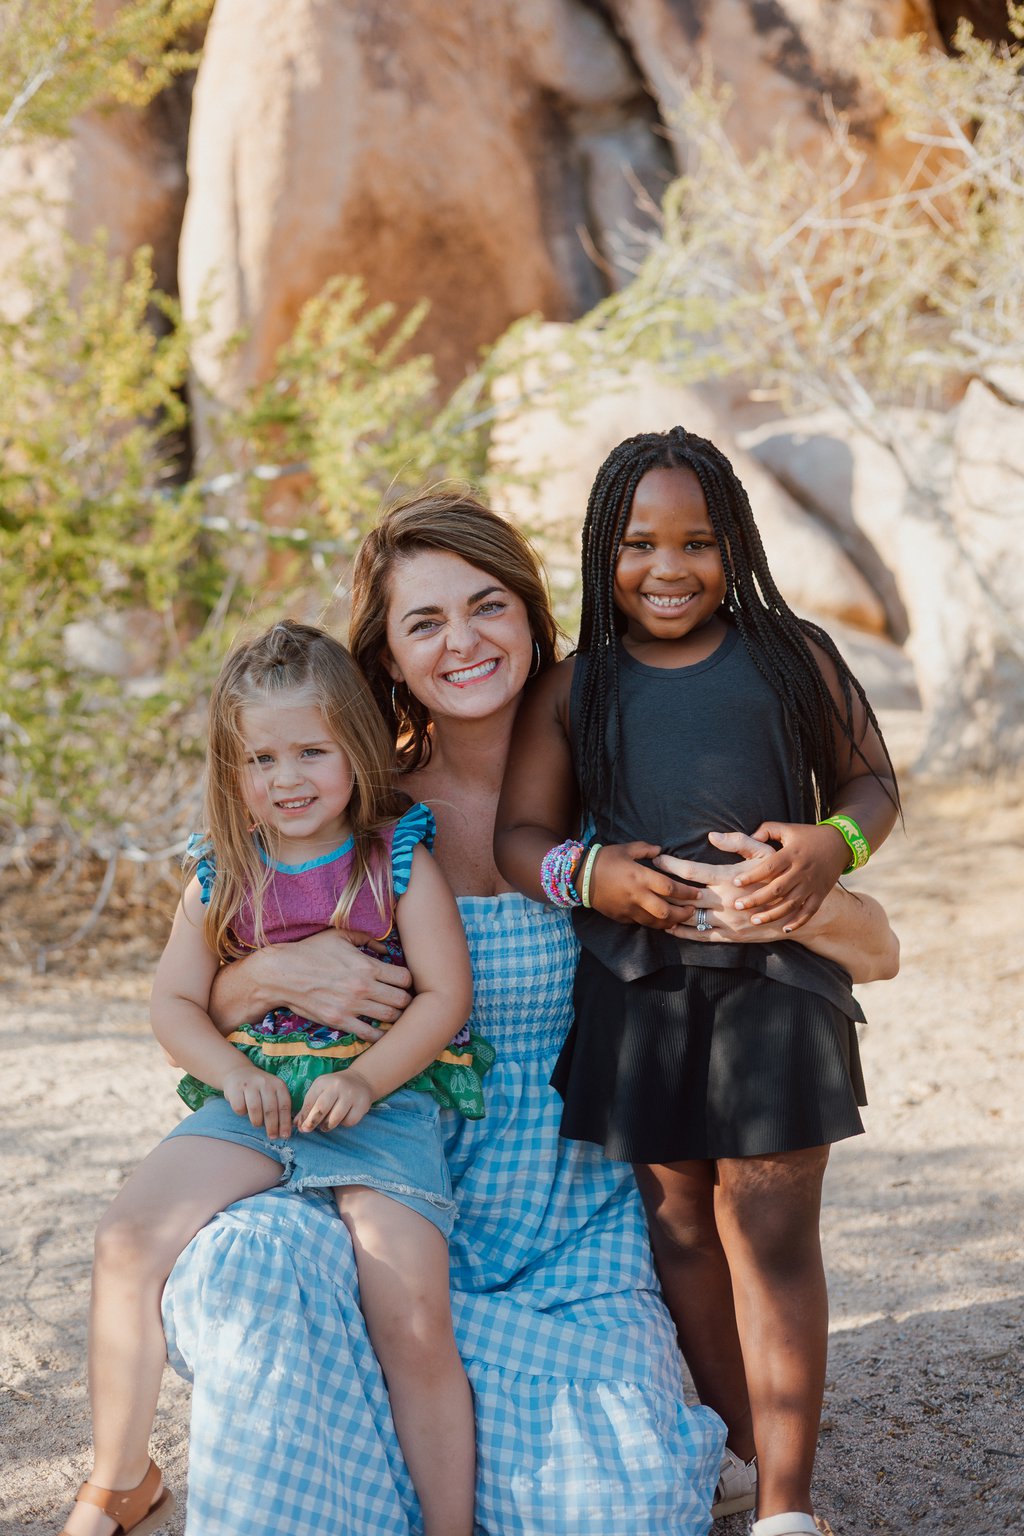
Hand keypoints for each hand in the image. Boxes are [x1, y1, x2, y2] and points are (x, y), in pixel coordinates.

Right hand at [222, 1062, 292, 1138]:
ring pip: (255, 1109)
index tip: (285, 1135)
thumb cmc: (259, 1088)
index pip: (284, 1106)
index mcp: (278, 1084)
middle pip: (270, 1109)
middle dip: (272, 1126)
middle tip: (272, 1137)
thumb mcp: (273, 1092)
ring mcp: (249, 1085)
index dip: (285, 1122)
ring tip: (257, 1124)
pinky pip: (240, 1108)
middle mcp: (265, 1083)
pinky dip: (242, 1113)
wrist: (238, 1072)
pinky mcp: (235, 1089)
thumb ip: (279, 1106)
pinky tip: (244, 1110)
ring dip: (257, 1121)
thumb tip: (285, 1130)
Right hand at [251, 928, 412, 1039]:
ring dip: (396, 1017)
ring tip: (393, 1014)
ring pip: (390, 1018)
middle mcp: (362, 987)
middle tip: (402, 1000)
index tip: (402, 982)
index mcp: (366, 965)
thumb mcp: (339, 935)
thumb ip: (366, 938)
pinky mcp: (339, 1021)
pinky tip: (379, 1030)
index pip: (405, 978)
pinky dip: (379, 1034)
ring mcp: (351, 1006)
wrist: (282, 974)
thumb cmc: (311, 951)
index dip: (408, 981)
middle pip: (403, 1000)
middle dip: (406, 1000)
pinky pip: (369, 1034)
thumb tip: (386, 948)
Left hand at [296, 1070, 374, 1132]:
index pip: (310, 1102)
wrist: (360, 1080)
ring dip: (327, 1126)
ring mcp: (351, 1095)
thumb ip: (308, 1107)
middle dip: (312, 1122)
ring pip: (334, 1119)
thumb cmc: (334, 1088)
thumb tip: (296, 1125)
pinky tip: (341, 1119)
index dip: (304, 1117)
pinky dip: (343, 1124)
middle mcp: (337, 1086)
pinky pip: (348, 1121)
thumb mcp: (320, 1091)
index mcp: (323, 1082)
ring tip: (325, 1126)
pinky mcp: (362, 1104)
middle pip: (321, 1109)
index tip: (301, 1127)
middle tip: (308, 1130)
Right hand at [589, 842, 697, 928]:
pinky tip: (661, 922)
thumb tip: (661, 851)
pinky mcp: (622, 917)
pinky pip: (642, 923)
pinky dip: (654, 924)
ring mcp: (629, 909)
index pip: (670, 888)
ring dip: (670, 922)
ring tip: (680, 919)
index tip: (698, 894)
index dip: (686, 892)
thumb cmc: (605, 860)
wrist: (581, 877)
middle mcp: (637, 895)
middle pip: (666, 911)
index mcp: (640, 877)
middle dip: (682, 913)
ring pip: (655, 922)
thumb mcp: (626, 849)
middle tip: (692, 910)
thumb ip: (646, 849)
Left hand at [655, 832, 795, 942]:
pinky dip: (682, 933)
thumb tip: (712, 836)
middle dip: (662, 888)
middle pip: (684, 896)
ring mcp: (727, 921)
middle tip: (645, 881)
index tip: (656, 859)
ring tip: (650, 904)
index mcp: (730, 878)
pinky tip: (668, 928)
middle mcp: (725, 901)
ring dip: (668, 912)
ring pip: (689, 918)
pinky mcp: (730, 936)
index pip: (692, 871)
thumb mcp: (764, 853)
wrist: (795, 911)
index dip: (671, 864)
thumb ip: (739, 842)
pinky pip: (700, 937)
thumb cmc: (778, 875)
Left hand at [727, 821, 849, 930]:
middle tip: (737, 906)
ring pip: (791, 904)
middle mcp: (802, 870)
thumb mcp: (787, 828)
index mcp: (792, 853)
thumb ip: (765, 830)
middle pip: (777, 889)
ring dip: (772, 914)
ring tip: (754, 921)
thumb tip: (748, 837)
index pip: (769, 867)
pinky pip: (809, 911)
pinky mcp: (821, 894)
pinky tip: (784, 930)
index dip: (751, 875)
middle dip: (756, 899)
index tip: (735, 882)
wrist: (842, 843)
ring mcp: (812, 884)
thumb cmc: (808, 835)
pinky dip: (798, 922)